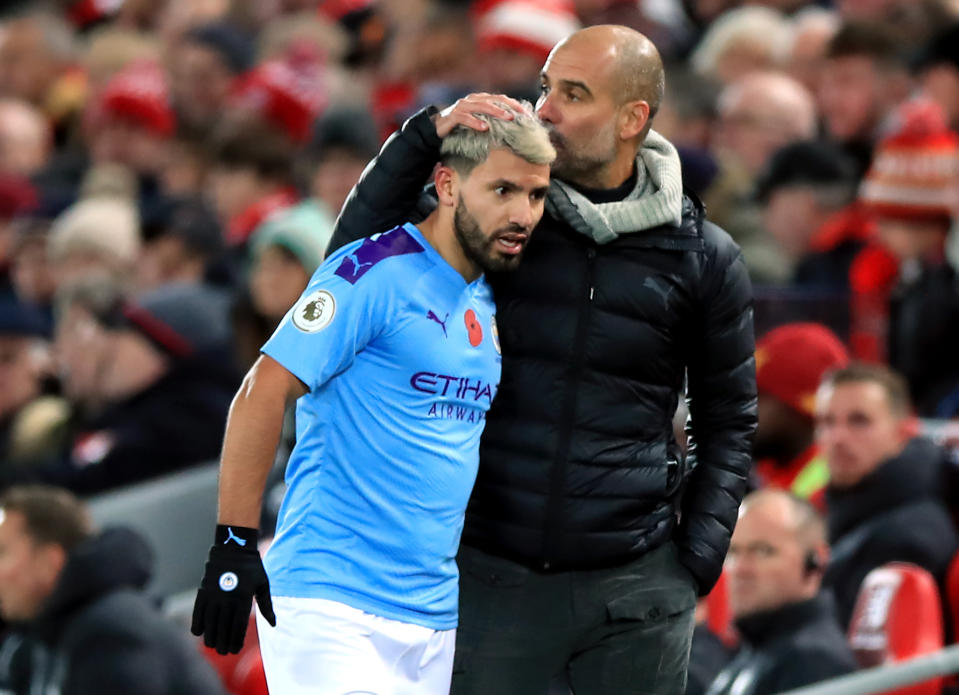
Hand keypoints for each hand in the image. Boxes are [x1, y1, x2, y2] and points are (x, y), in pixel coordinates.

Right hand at [191, 525, 275, 654]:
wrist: (233, 547)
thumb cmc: (252, 567)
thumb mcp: (263, 584)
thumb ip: (267, 606)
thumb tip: (274, 624)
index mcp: (243, 598)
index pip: (238, 626)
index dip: (236, 640)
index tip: (235, 650)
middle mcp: (227, 598)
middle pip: (223, 628)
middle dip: (223, 643)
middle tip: (224, 652)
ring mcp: (213, 595)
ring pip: (209, 622)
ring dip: (210, 636)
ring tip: (213, 646)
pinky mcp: (202, 591)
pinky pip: (197, 611)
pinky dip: (197, 623)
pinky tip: (198, 632)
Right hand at [434, 93, 531, 137]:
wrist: (437, 128)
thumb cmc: (461, 127)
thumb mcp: (479, 122)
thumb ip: (492, 120)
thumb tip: (512, 127)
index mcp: (481, 99)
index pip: (501, 99)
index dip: (515, 105)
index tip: (528, 115)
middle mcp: (473, 100)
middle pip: (494, 100)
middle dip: (510, 107)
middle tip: (522, 116)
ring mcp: (462, 106)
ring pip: (482, 106)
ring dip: (496, 112)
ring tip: (508, 118)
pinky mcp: (453, 116)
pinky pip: (465, 118)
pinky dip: (475, 122)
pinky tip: (485, 128)